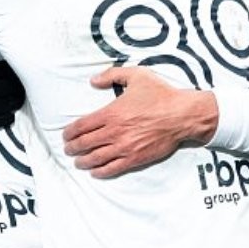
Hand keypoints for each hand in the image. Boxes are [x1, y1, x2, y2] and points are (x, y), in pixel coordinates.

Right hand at [0, 39, 25, 135]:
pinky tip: (5, 111)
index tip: (9, 67)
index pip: (4, 69)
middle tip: (15, 81)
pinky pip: (1, 121)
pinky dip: (7, 115)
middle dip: (15, 83)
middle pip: (11, 87)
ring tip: (13, 95)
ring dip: (14, 99)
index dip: (10, 68)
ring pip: (10, 104)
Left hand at [63, 67, 217, 178]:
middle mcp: (114, 132)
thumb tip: (93, 80)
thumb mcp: (136, 76)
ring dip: (83, 162)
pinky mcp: (135, 158)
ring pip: (95, 158)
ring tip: (78, 162)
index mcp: (111, 113)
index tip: (66, 135)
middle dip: (72, 148)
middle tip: (68, 150)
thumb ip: (112, 75)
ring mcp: (124, 147)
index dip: (70, 133)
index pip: (81, 126)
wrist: (182, 115)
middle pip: (84, 144)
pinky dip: (100, 171)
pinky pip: (113, 168)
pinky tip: (95, 172)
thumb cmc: (161, 95)